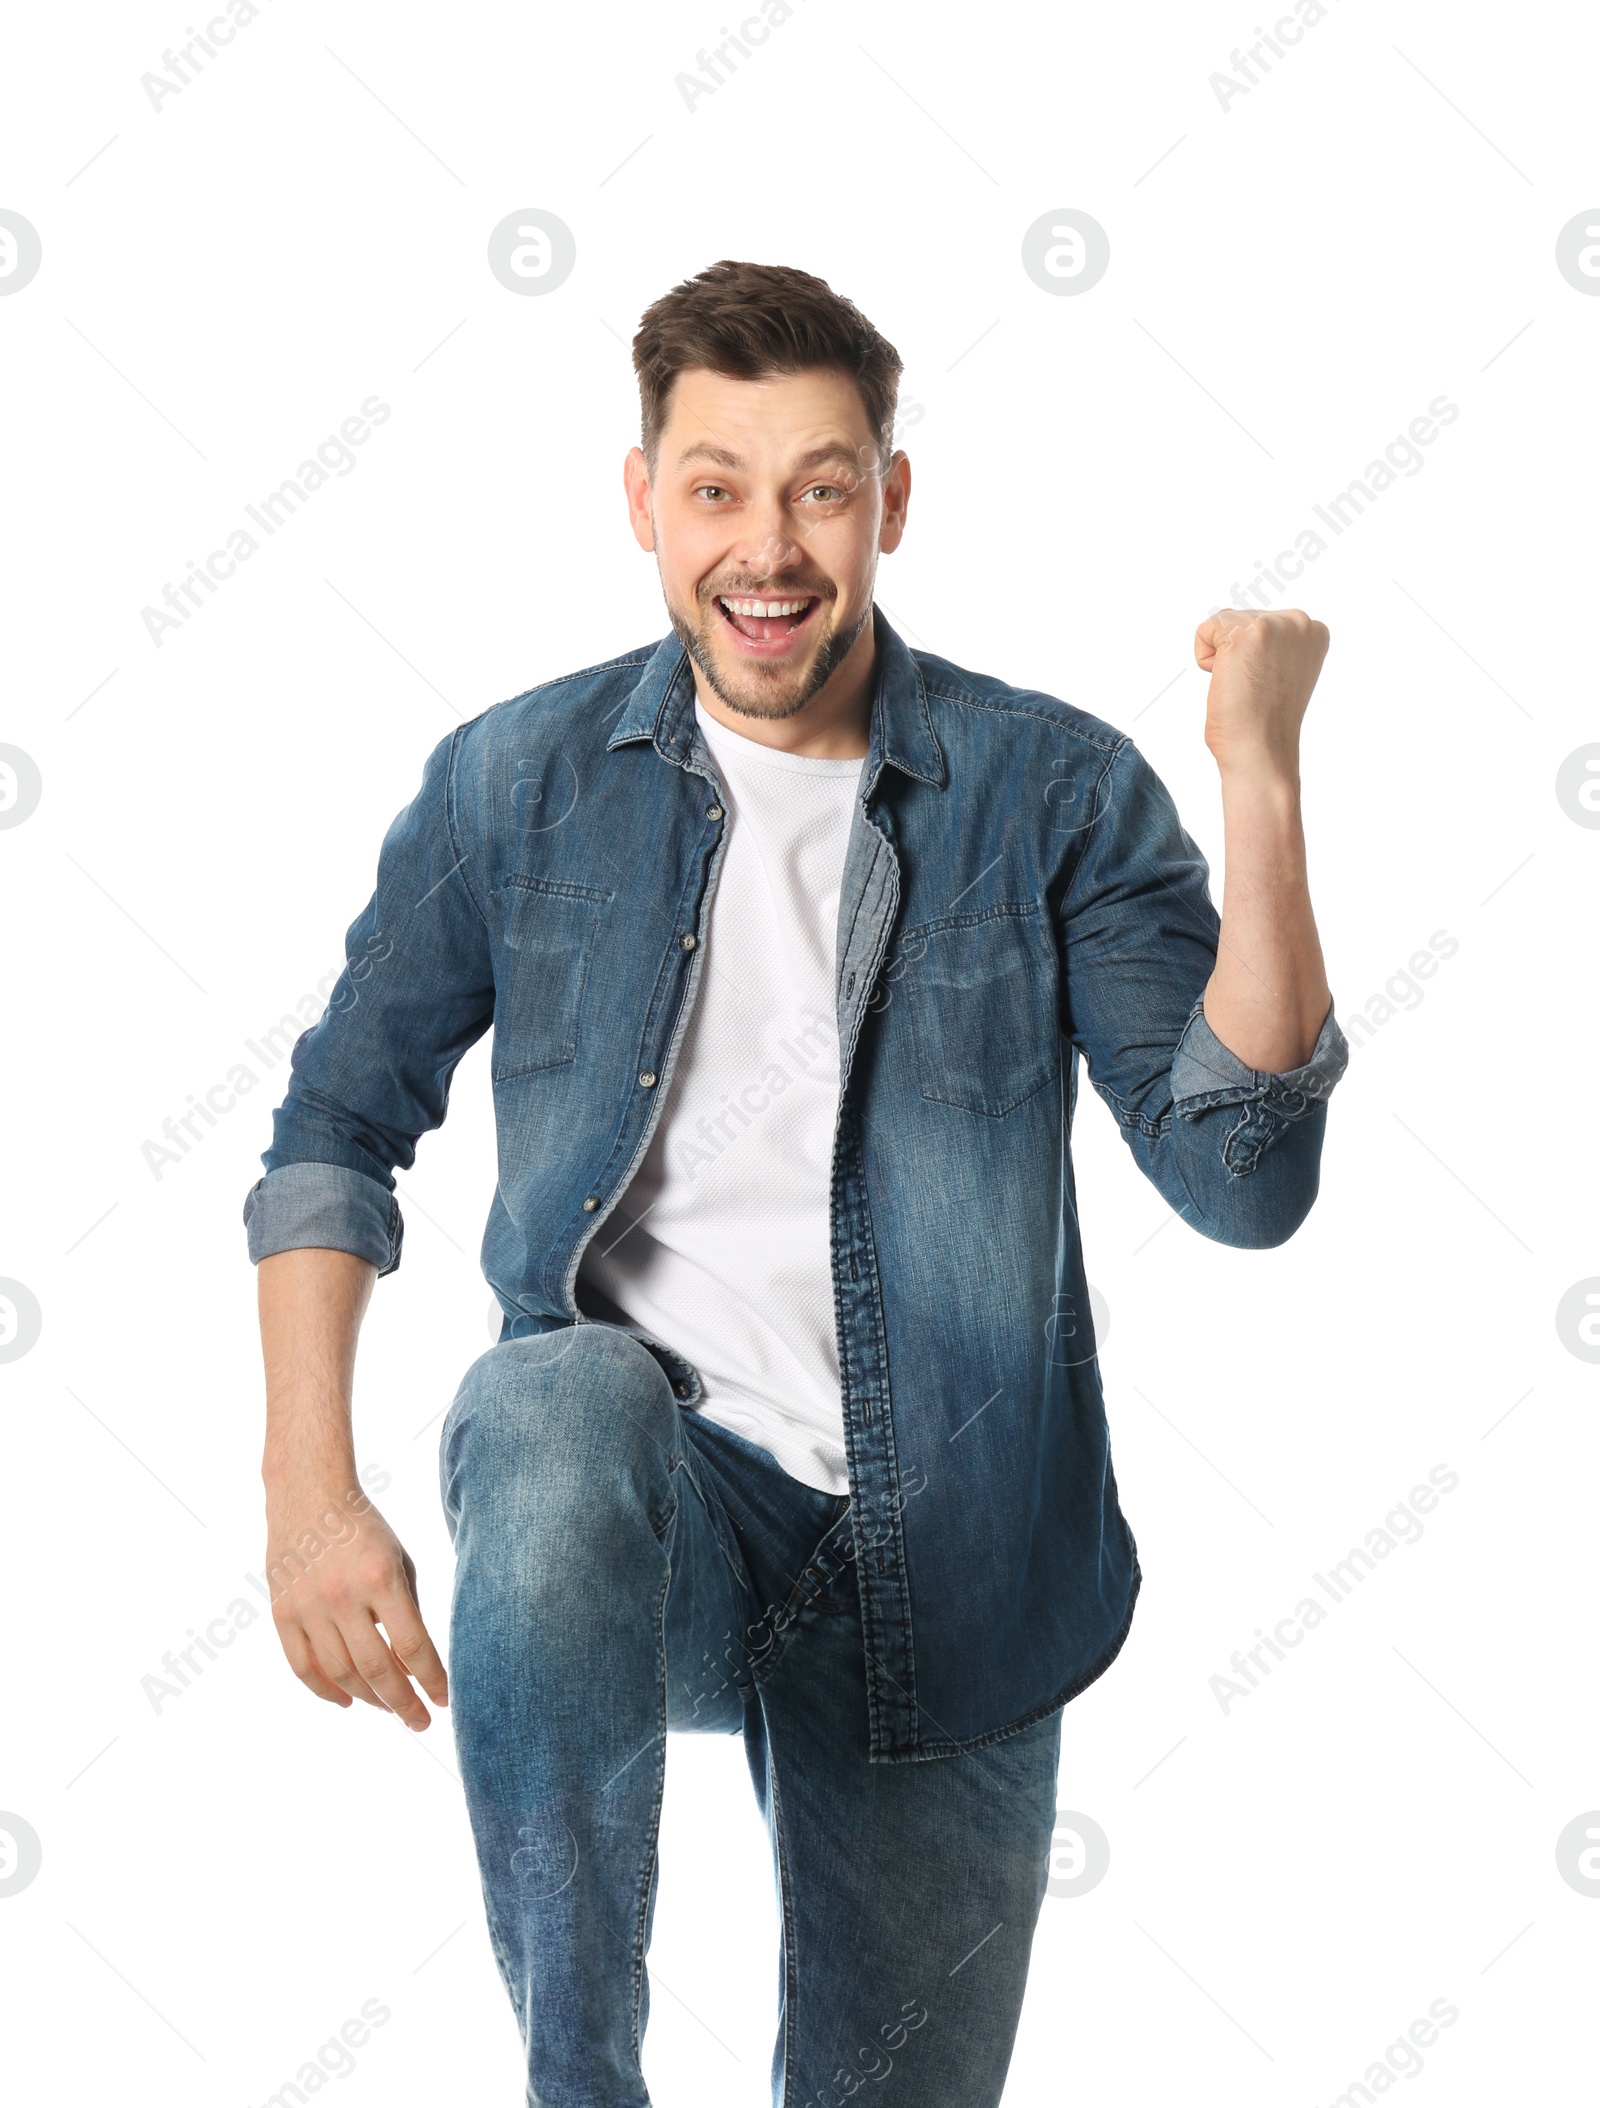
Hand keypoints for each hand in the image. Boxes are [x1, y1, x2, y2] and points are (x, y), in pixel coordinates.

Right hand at [264, 1477, 446, 1729]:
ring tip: (389, 1708)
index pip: (412, 1645)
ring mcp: (308, 1606)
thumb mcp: (400, 1560)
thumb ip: (408, 1611)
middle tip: (421, 1721)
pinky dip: (326, 1692)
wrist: (309, 1495)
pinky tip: (348, 1701)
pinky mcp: (281, 1613)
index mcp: (380, 1578)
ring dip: (369, 1699)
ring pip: (341, 1674)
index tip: (445, 1700)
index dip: (431, 1679)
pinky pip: (303, 1667)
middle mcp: (342, 1595)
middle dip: (403, 1703)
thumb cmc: (366, 1529)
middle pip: (377, 1668)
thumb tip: (414, 1667)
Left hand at [1194, 607, 1328, 781]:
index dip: (1252, 658)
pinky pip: (1205, 631)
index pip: (1261, 622)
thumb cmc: (1264, 723)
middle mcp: (1300, 622)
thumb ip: (1273, 642)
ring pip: (1223, 623)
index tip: (1268, 685)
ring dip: (1222, 658)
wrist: (1261, 753)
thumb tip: (1238, 621)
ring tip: (1244, 686)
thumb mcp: (1280, 670)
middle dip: (1236, 655)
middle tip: (1254, 689)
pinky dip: (1205, 660)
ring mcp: (1276, 626)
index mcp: (1314, 631)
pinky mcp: (1247, 634)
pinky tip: (1229, 682)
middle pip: (1240, 618)